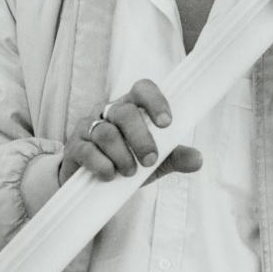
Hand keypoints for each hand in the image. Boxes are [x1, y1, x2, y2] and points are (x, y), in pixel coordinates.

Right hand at [59, 78, 202, 184]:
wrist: (94, 182)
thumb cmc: (129, 162)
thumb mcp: (155, 162)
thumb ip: (174, 157)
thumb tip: (197, 159)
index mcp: (132, 106)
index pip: (143, 89)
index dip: (155, 101)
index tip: (167, 123)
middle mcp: (109, 111)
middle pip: (124, 112)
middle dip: (140, 138)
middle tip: (150, 160)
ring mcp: (89, 126)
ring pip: (106, 133)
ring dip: (122, 155)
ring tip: (130, 173)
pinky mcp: (75, 146)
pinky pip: (87, 150)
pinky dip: (101, 164)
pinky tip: (110, 175)